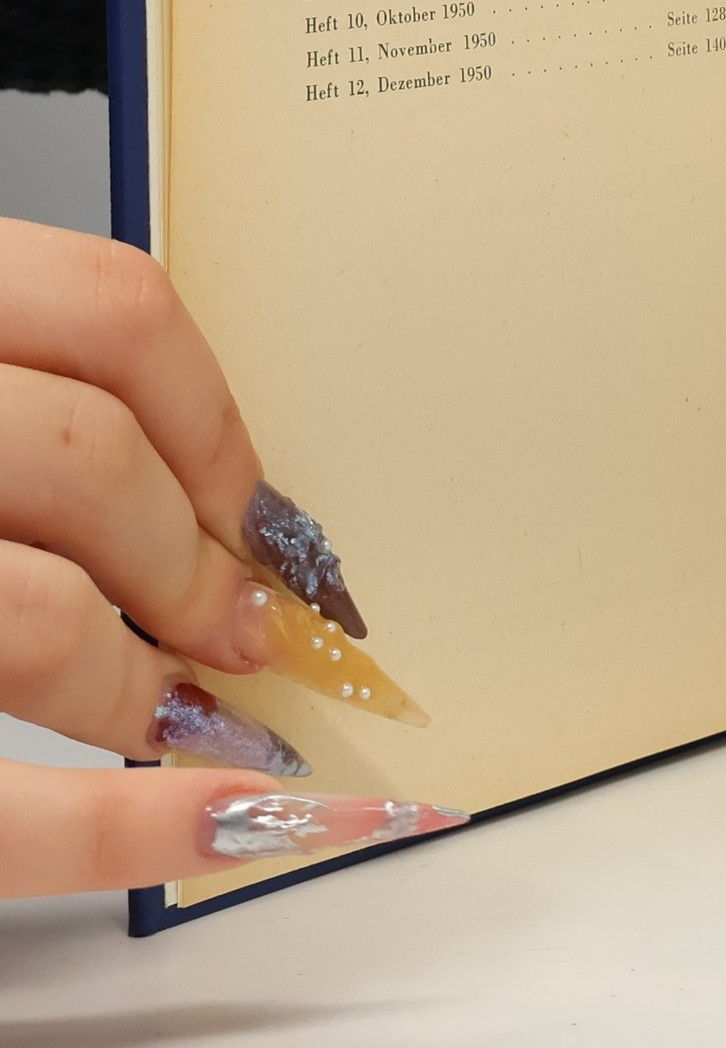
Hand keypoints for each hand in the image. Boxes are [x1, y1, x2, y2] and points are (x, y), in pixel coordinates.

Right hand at [0, 219, 456, 898]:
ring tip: (199, 704)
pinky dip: (120, 833)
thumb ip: (47, 398)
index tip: (264, 503)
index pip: (107, 308)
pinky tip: (227, 818)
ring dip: (154, 682)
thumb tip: (225, 495)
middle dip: (197, 559)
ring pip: (45, 620)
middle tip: (252, 623)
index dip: (212, 414)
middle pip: (90, 463)